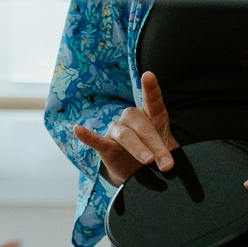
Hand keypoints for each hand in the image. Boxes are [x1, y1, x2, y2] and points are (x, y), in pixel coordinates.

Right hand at [72, 71, 176, 186]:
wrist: (139, 171)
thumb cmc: (155, 153)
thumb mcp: (166, 149)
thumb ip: (167, 152)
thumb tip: (169, 164)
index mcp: (151, 115)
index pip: (152, 100)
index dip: (150, 88)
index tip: (148, 75)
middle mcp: (133, 118)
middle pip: (142, 126)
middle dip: (156, 145)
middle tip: (167, 163)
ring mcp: (117, 130)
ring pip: (125, 135)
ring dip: (137, 148)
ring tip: (148, 160)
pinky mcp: (105, 146)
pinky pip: (96, 140)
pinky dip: (87, 136)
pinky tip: (78, 129)